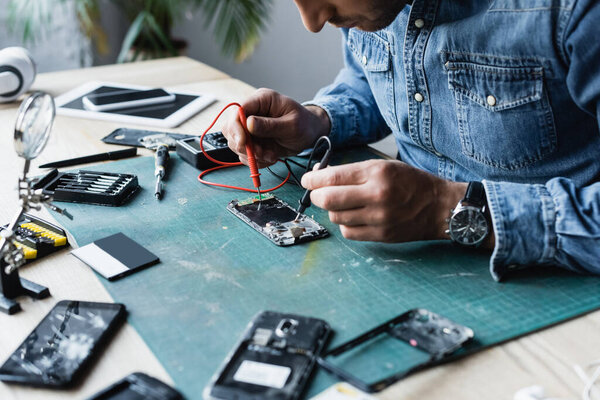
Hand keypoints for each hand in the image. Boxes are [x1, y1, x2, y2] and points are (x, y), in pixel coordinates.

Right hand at [222, 88, 330, 167]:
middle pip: (230, 128)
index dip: (236, 127)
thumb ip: (270, 125)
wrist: (310, 134)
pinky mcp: (253, 141)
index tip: (243, 143)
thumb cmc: (305, 124)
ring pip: (236, 143)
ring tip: (271, 156)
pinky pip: (245, 154)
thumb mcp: (292, 125)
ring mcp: (250, 127)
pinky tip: (270, 158)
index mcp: (261, 100)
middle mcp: (252, 112)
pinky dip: (256, 160)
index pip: (238, 110)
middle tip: (260, 153)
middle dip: (243, 145)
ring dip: (251, 155)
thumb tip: (248, 123)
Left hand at [301, 159, 469, 242]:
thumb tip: (320, 176)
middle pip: (328, 200)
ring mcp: (379, 218)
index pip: (332, 178)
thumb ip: (352, 172)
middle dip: (316, 196)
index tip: (307, 180)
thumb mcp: (383, 166)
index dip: (312, 180)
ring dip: (332, 210)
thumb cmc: (410, 183)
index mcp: (377, 173)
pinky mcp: (381, 236)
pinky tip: (353, 216)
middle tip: (317, 193)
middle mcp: (377, 195)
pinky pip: (348, 232)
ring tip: (342, 203)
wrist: (439, 206)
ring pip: (336, 217)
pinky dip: (344, 224)